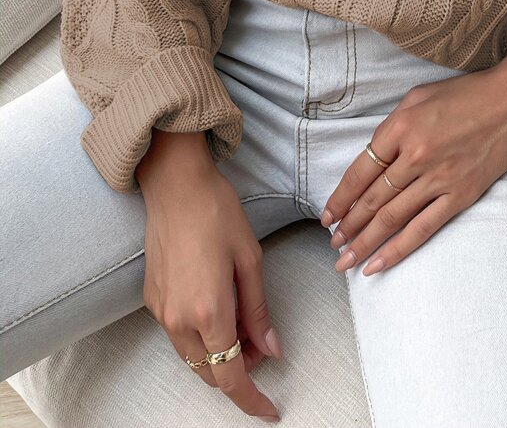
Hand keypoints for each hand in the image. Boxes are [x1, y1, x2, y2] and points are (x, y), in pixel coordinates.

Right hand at [137, 129, 282, 421]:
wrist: (176, 186)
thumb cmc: (218, 213)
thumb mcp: (250, 259)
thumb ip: (258, 311)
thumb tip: (271, 349)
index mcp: (208, 311)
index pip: (230, 377)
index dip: (251, 399)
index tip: (270, 410)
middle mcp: (179, 320)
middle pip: (209, 372)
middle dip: (238, 370)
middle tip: (263, 345)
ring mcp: (161, 311)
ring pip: (192, 357)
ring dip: (219, 354)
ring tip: (245, 323)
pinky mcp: (151, 299)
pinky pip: (178, 336)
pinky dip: (201, 337)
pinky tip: (220, 310)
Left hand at [319, 41, 506, 277]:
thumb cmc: (467, 93)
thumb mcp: (418, 96)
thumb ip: (393, 127)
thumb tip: (375, 156)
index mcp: (400, 127)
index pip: (360, 171)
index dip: (341, 197)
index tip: (328, 215)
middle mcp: (415, 155)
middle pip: (372, 199)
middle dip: (348, 226)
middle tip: (332, 244)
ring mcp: (438, 178)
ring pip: (391, 219)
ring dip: (364, 242)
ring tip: (344, 260)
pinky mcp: (460, 195)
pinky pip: (422, 229)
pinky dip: (397, 250)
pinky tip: (377, 265)